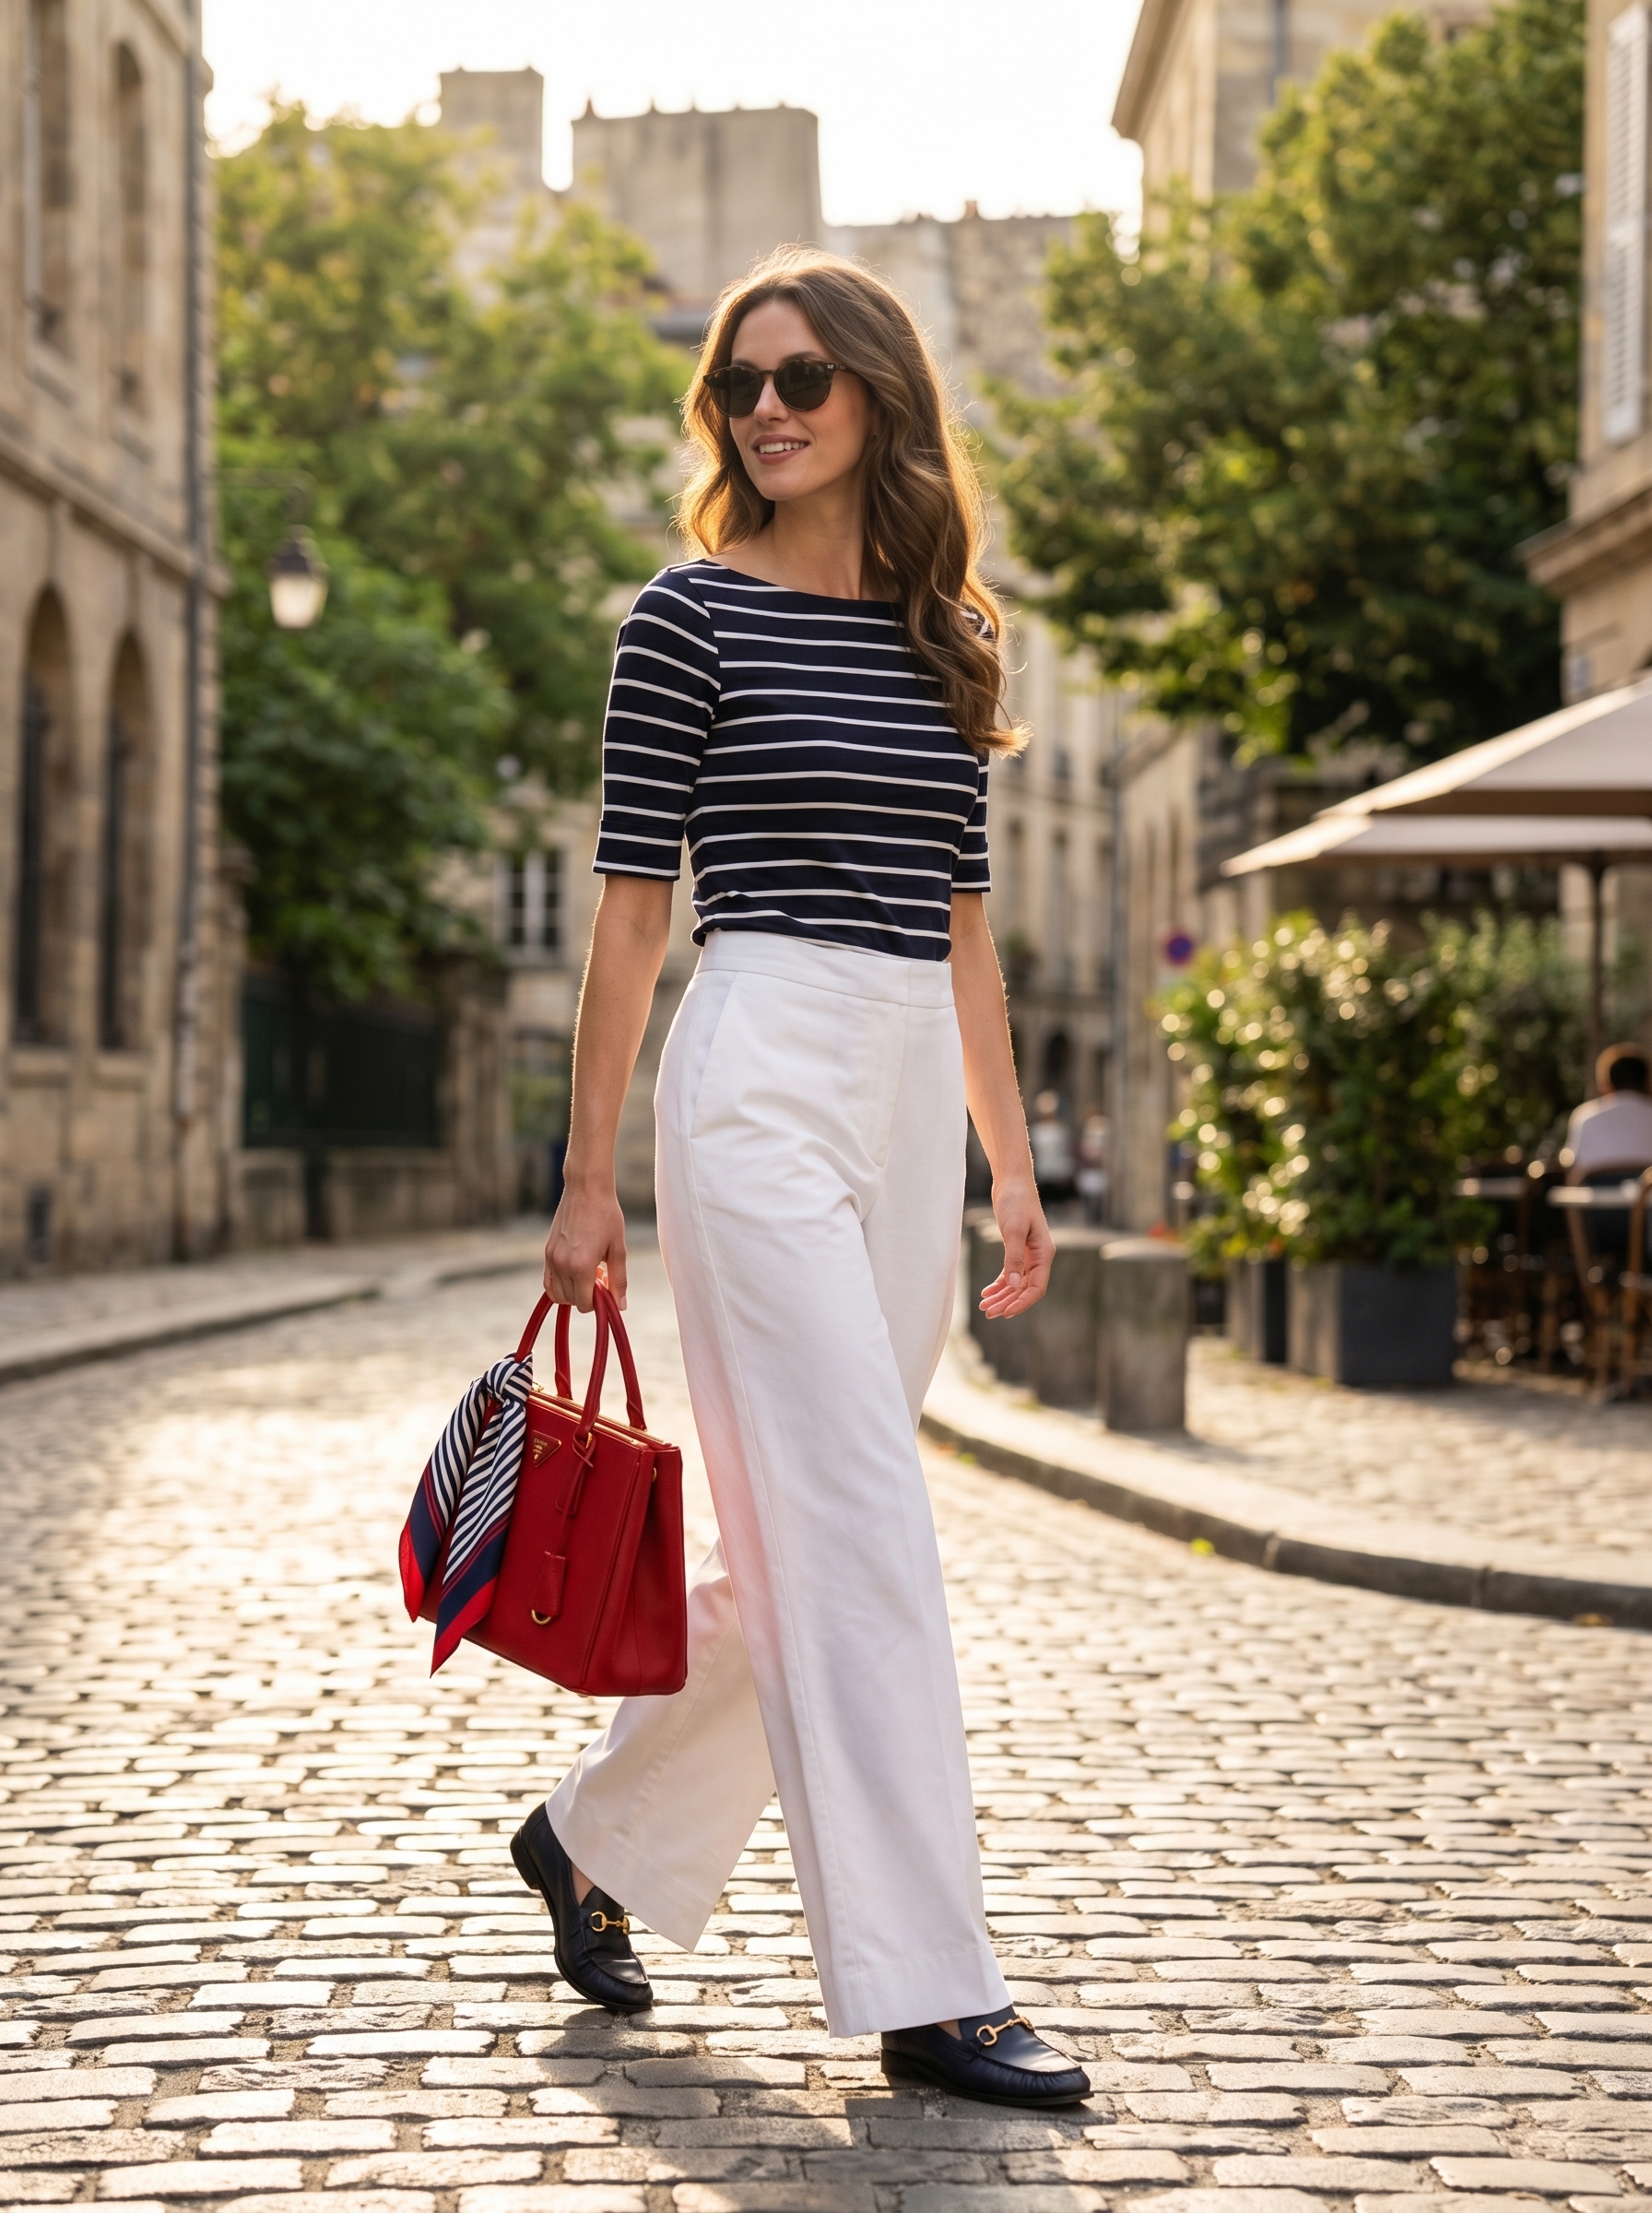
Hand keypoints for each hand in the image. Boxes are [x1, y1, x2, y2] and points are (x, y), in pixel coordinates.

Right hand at [543, 1179, 627, 1311]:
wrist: (586, 1188)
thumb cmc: (607, 1215)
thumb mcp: (618, 1249)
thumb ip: (619, 1280)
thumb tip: (620, 1305)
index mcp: (581, 1266)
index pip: (584, 1304)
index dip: (598, 1302)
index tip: (607, 1287)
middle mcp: (562, 1265)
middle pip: (571, 1301)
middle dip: (587, 1296)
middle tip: (601, 1276)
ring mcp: (551, 1258)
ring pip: (558, 1294)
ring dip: (573, 1291)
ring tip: (589, 1272)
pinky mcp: (546, 1251)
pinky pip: (548, 1281)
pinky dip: (560, 1285)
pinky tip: (575, 1272)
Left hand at [978, 1177, 1052, 1319]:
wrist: (1012, 1181)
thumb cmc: (1016, 1201)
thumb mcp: (1014, 1230)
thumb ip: (1014, 1258)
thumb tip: (1013, 1285)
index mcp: (1044, 1254)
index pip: (1036, 1287)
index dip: (1022, 1302)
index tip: (1005, 1313)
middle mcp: (1039, 1257)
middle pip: (1025, 1288)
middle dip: (1007, 1302)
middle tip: (988, 1313)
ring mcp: (1028, 1254)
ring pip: (1016, 1283)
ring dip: (1002, 1295)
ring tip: (984, 1306)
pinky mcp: (1017, 1248)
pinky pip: (1010, 1272)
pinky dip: (999, 1283)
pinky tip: (987, 1291)